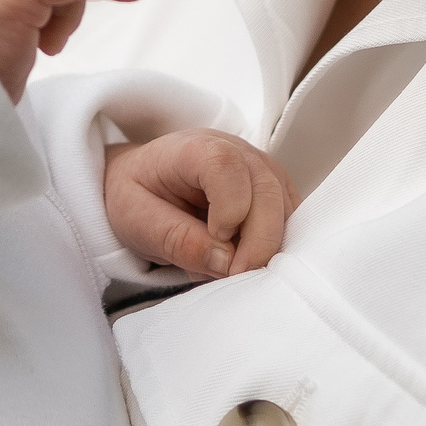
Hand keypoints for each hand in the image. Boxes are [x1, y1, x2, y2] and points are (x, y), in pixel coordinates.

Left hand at [103, 130, 296, 276]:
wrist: (141, 180)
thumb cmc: (136, 195)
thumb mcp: (137, 222)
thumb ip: (178, 240)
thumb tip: (227, 262)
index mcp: (193, 149)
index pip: (225, 166)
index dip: (229, 208)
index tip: (215, 239)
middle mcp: (235, 150)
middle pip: (267, 188)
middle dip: (258, 242)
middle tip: (235, 276)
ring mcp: (259, 167)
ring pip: (286, 205)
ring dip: (267, 246)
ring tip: (233, 269)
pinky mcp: (272, 189)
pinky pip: (289, 218)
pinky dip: (273, 245)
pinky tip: (244, 258)